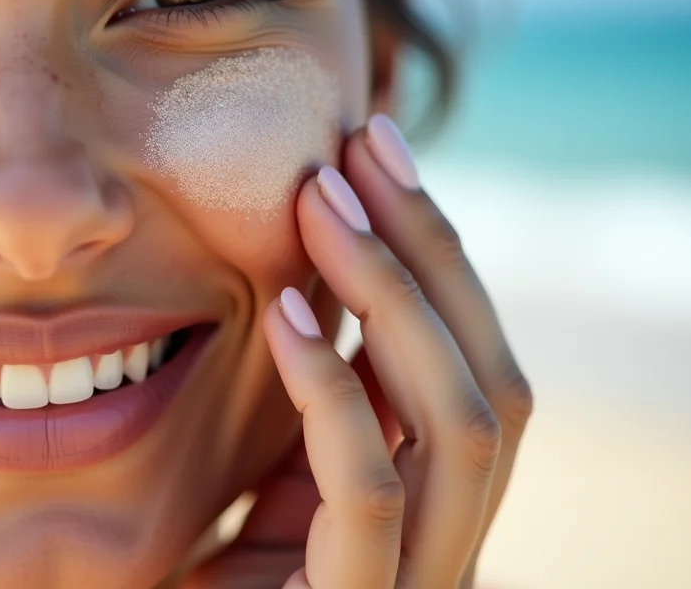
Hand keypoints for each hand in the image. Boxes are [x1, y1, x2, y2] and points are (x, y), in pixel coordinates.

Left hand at [181, 115, 532, 587]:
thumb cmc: (195, 578)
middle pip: (495, 380)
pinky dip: (337, 394)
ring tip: (322, 203)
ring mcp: (411, 583)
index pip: (472, 364)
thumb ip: (320, 400)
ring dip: (398, 299)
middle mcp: (444, 541)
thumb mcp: (269, 471)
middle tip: (362, 144)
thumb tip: (328, 272)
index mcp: (428, 500)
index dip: (435, 251)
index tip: (371, 148)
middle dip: (433, 251)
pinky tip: (290, 315)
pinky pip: (369, 496)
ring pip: (462, 427)